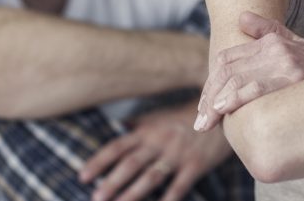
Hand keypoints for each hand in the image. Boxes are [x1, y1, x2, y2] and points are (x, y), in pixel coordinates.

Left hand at [79, 104, 232, 200]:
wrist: (220, 111)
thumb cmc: (185, 117)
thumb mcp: (159, 116)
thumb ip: (138, 124)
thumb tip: (116, 127)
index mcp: (147, 131)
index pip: (117, 146)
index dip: (99, 162)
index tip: (82, 176)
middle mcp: (159, 141)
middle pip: (131, 163)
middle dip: (112, 181)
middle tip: (95, 197)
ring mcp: (178, 154)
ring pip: (152, 176)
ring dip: (133, 193)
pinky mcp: (196, 165)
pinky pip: (180, 186)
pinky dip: (169, 199)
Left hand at [193, 11, 303, 131]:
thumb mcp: (296, 42)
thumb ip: (266, 29)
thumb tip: (240, 17)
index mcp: (271, 42)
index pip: (228, 59)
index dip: (212, 82)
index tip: (206, 104)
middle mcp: (275, 49)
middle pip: (228, 70)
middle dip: (209, 96)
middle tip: (201, 121)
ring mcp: (285, 64)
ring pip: (238, 80)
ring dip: (217, 102)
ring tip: (207, 121)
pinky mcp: (293, 80)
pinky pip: (257, 89)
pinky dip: (236, 99)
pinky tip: (224, 112)